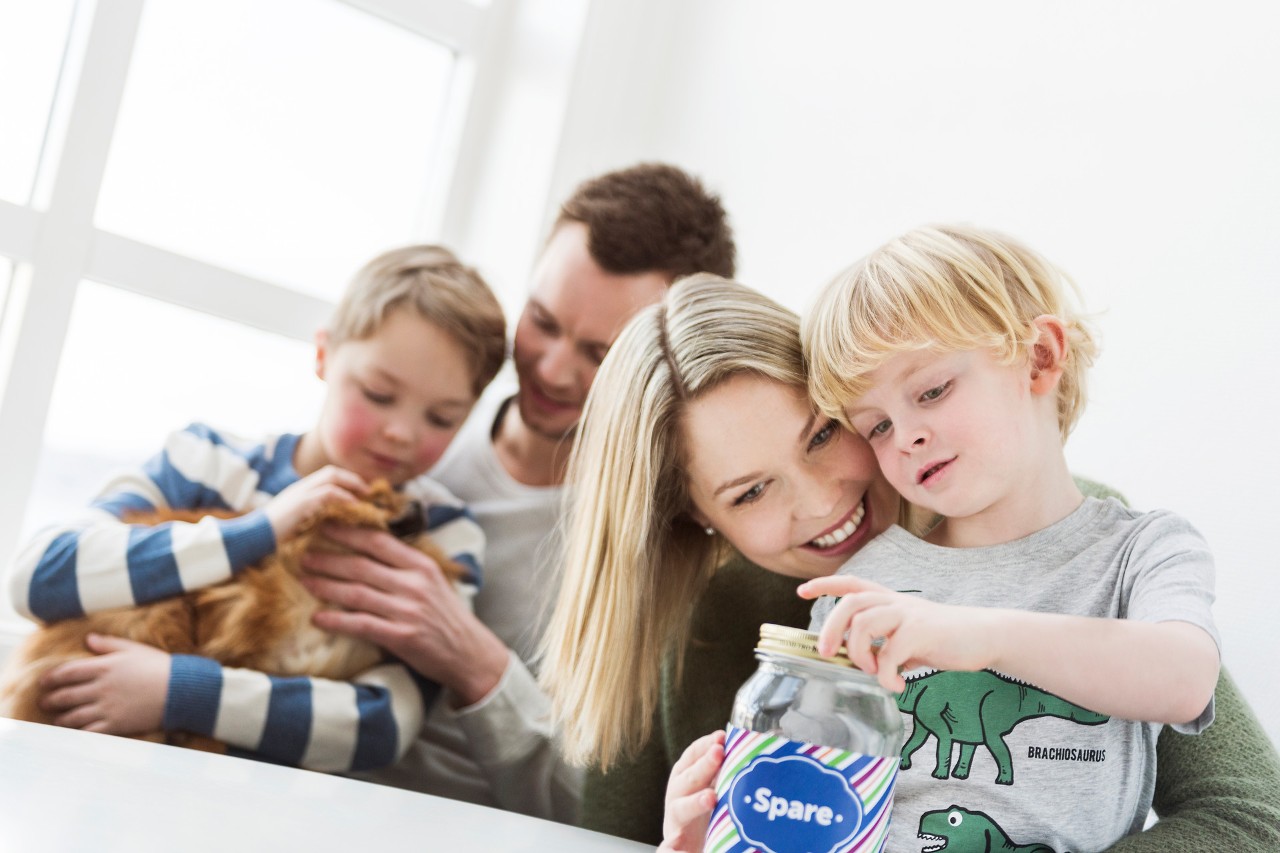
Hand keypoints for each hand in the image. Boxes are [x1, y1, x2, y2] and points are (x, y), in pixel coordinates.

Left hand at [38, 634, 170, 735]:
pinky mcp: (116, 725)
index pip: (67, 672)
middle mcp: (101, 688)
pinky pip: (89, 732)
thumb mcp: (134, 649)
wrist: (181, 689)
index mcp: (104, 667)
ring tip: (57, 719)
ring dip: (61, 718)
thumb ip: (108, 644)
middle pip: (65, 696)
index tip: (43, 682)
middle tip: (44, 702)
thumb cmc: (158, 666)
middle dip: (51, 700)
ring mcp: (107, 708)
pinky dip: (78, 733)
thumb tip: (88, 638)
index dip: (51, 678)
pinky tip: (74, 733)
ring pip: (73, 716)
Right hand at [265, 465, 367, 540]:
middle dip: (352, 478)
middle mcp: (299, 487)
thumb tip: (327, 522)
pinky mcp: (300, 503)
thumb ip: (308, 517)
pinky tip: (354, 504)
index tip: (359, 490)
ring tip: (365, 494)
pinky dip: (343, 496)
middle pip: (331, 471)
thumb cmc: (269, 536)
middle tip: (368, 490)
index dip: (345, 480)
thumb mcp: (292, 523)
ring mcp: (299, 493)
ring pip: (331, 476)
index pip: (325, 476)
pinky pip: (327, 493)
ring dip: (352, 484)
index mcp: (298, 491)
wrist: (251, 537)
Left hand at [300, 525, 508, 705]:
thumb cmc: (446, 616)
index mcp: (422, 566)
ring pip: (357, 593)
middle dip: (329, 559)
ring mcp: (408, 611)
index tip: (325, 525)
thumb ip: (405, 566)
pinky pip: (361, 625)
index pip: (379, 542)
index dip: (349, 532)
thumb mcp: (433, 581)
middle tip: (304, 554)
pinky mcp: (402, 637)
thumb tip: (370, 546)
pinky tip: (318, 618)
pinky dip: (337, 621)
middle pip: (362, 566)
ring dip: (326, 586)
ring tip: (305, 580)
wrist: (469, 653)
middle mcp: (415, 584)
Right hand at [659, 730, 724, 851]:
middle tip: (719, 752)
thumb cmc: (703, 814)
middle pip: (689, 778)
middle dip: (704, 765)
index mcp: (684, 778)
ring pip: (681, 809)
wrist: (687, 848)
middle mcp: (677, 796)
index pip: (691, 755)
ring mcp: (675, 822)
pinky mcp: (673, 847)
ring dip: (695, 802)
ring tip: (711, 798)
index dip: (705, 744)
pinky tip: (683, 848)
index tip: (722, 737)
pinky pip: (669, 848)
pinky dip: (673, 847)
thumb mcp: (712, 788)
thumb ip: (723, 772)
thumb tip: (751, 749)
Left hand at [798, 575, 998, 691]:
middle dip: (832, 628)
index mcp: (889, 600)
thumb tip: (868, 666)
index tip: (802, 591)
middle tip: (828, 654)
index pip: (851, 583)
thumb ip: (887, 644)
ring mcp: (908, 614)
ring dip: (860, 653)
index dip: (825, 584)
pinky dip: (886, 675)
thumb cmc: (944, 638)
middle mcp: (895, 602)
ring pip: (864, 623)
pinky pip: (890, 653)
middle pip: (850, 603)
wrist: (984, 636)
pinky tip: (897, 685)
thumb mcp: (909, 636)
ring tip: (871, 672)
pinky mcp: (921, 632)